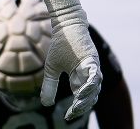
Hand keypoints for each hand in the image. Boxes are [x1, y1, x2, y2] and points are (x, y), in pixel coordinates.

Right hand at [36, 0, 102, 120]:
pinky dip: (91, 84)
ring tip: (79, 106)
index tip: (68, 116)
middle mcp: (90, 74)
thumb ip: (50, 85)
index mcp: (81, 77)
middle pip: (91, 96)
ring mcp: (92, 66)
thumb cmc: (61, 45)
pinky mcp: (92, 58)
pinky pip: (94, 74)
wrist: (65, 24)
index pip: (81, 98)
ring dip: (87, 98)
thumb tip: (45, 104)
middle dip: (83, 106)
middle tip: (73, 113)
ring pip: (95, 88)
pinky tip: (84, 91)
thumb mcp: (52, 68)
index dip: (76, 108)